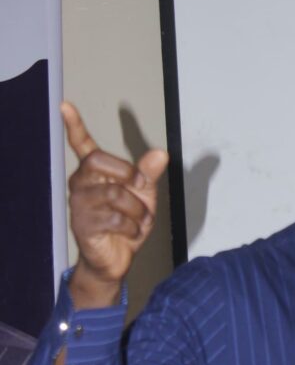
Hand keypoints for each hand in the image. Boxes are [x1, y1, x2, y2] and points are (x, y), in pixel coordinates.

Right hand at [62, 101, 168, 308]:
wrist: (118, 259)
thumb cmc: (127, 223)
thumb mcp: (144, 195)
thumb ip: (149, 173)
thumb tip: (161, 152)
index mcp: (95, 173)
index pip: (82, 145)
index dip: (74, 125)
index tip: (65, 105)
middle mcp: (82, 184)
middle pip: (99, 161)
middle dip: (128, 174)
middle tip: (140, 187)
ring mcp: (79, 204)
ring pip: (115, 194)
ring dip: (137, 210)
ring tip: (139, 220)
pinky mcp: (83, 225)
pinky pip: (115, 218)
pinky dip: (132, 227)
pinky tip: (131, 233)